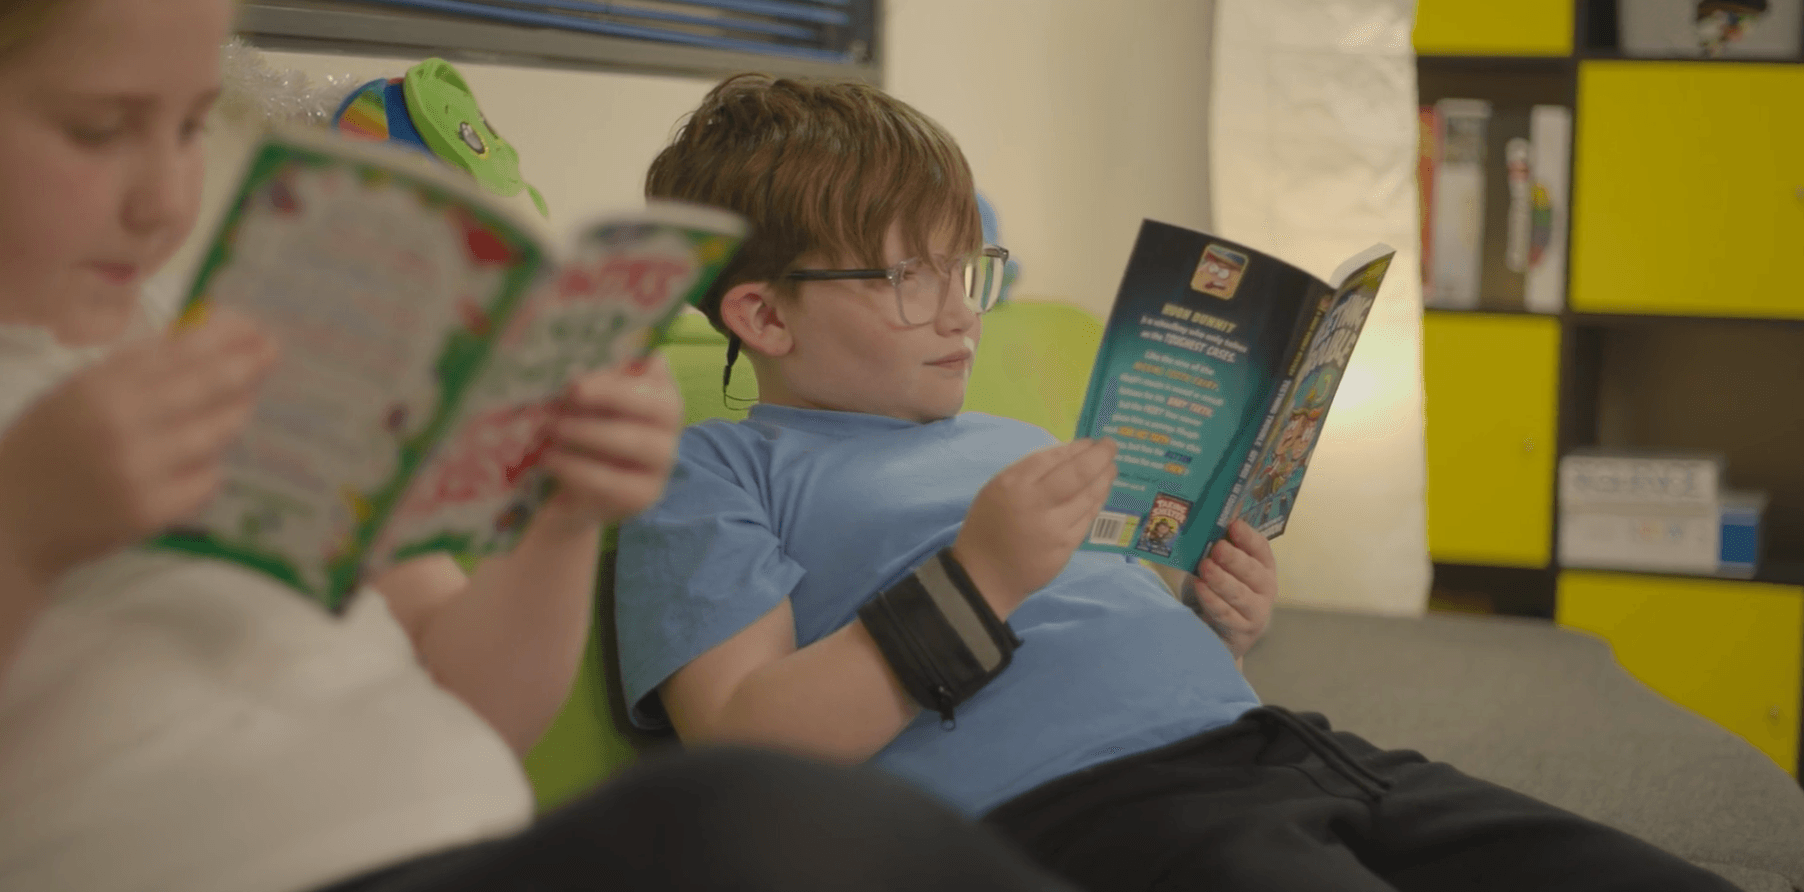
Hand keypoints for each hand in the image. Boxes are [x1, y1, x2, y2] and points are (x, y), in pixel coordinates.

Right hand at [0, 312, 277, 584]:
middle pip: (206, 388)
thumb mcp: (76, 394)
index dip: (222, 338)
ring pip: (214, 433)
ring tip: (245, 402)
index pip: (178, 353)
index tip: (254, 327)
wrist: (10, 520)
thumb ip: (133, 370)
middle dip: (246, 367)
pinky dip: (209, 468)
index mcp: (99, 388)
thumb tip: (203, 340)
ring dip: (234, 415)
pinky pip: (206, 480)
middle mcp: (122, 425)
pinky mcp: (153, 511)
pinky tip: (205, 461)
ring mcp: (140, 471)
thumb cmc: (47, 447)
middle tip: (273, 352)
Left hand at [536, 354, 683, 531]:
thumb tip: (583, 371)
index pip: (658, 386)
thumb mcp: (588, 405)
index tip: (576, 384)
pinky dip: (575, 468)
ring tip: (549, 429)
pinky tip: (548, 459)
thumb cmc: (584, 436)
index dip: (619, 384)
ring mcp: (661, 469)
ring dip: (585, 433)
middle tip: (557, 406)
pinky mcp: (642, 498)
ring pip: (634, 443)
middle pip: (654, 412)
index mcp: (663, 402)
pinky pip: (612, 481)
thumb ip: (595, 383)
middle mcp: (671, 433)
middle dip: (603, 403)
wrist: (574, 494)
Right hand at [951, 438, 1116, 617]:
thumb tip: (1068, 453)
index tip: (1091, 441)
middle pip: (1078, 473)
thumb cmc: (990, 526)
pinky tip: (1101, 492)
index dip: (1077, 447)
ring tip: (1111, 467)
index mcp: (1014, 485)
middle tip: (1111, 446)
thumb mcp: (998, 489)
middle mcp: (1036, 503)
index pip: (1053, 457)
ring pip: (1089, 496)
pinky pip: (1088, 517)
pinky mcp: (1066, 547)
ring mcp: (1055, 528)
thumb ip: (1029, 471)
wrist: (986, 576)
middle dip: (1100, 456)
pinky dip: (1097, 501)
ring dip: (1104, 478)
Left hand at [1184, 519, 1276, 660]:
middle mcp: (1266, 588)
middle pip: (1253, 572)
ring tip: (1205, 566)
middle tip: (1217, 548)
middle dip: (1234, 559)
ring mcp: (1257, 611)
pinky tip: (1200, 588)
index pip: (1261, 549)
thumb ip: (1220, 543)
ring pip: (1240, 594)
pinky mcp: (1242, 631)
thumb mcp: (1220, 565)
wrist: (1217, 632)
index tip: (1234, 525)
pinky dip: (1213, 600)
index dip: (1248, 537)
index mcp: (1263, 566)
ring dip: (1222, 579)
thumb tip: (1213, 516)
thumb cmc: (1218, 590)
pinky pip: (1226, 614)